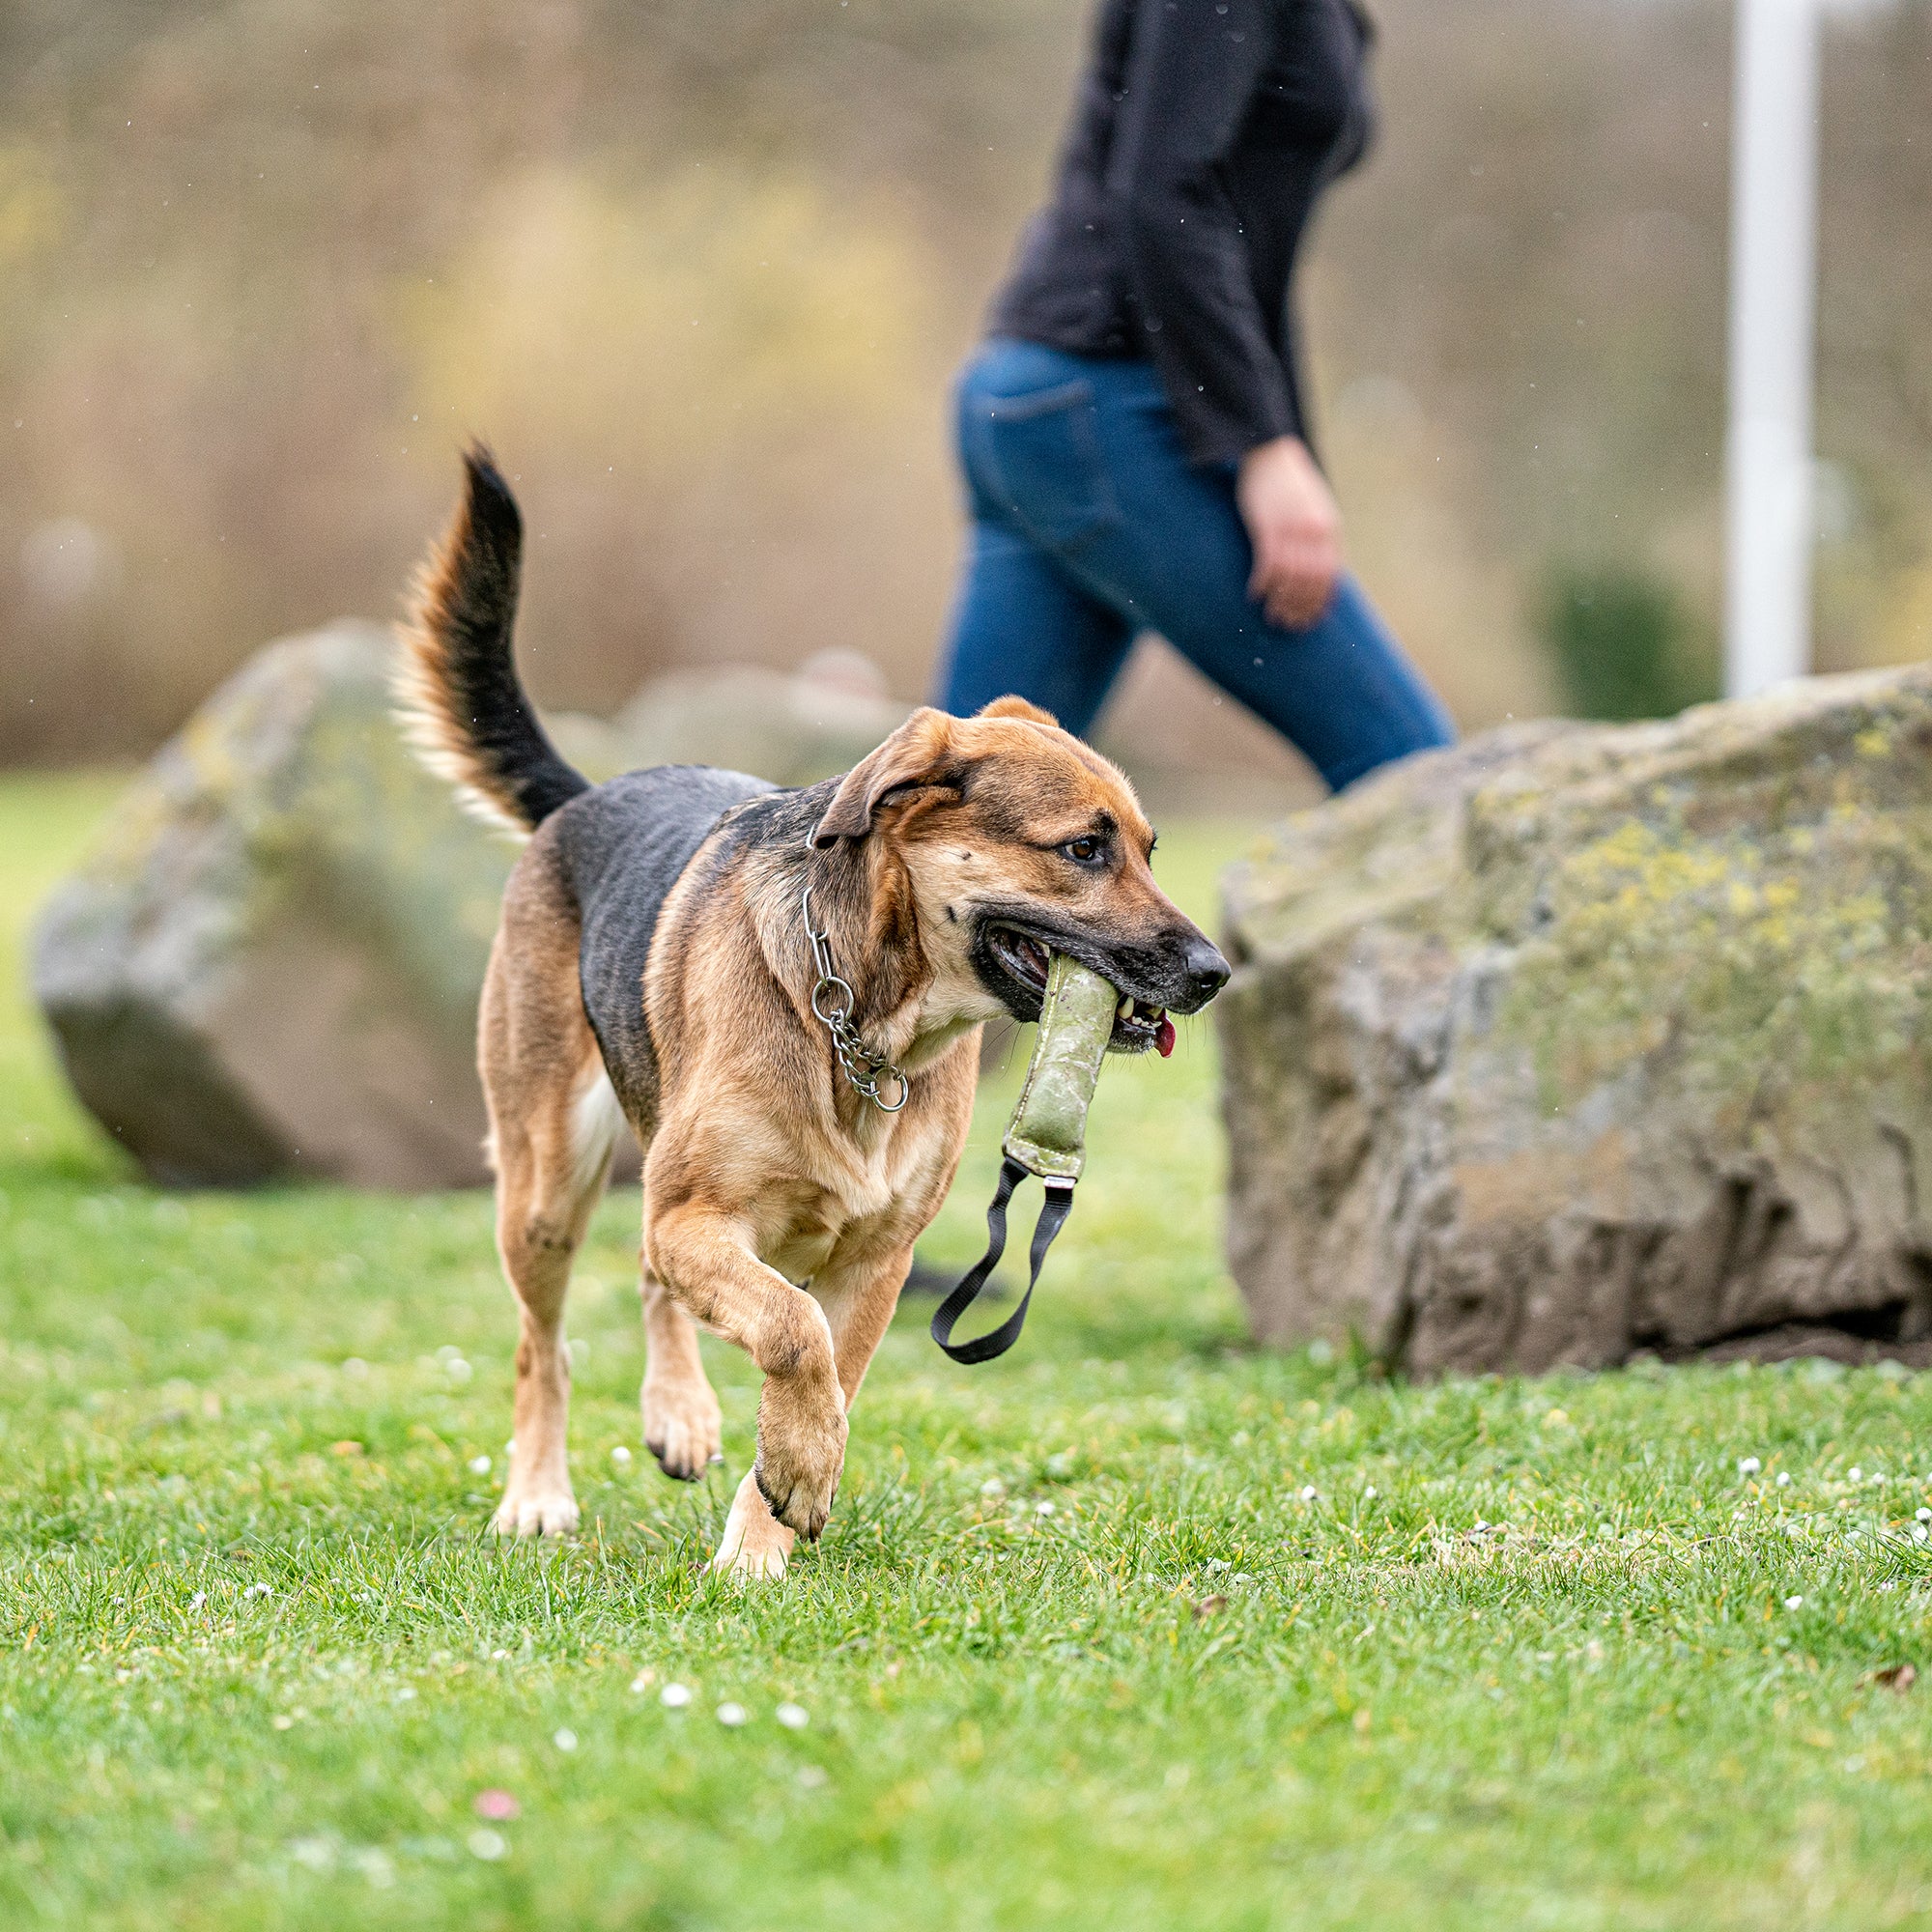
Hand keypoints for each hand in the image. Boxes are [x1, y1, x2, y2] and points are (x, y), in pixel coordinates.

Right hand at [1235, 436, 1341, 629]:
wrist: (1271, 453)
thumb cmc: (1291, 484)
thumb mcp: (1316, 508)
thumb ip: (1321, 536)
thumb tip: (1320, 568)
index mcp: (1329, 528)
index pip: (1331, 574)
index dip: (1322, 599)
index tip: (1312, 618)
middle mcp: (1314, 531)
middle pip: (1311, 580)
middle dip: (1301, 606)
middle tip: (1289, 623)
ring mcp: (1291, 529)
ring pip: (1290, 577)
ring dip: (1281, 600)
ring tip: (1272, 615)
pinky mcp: (1267, 526)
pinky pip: (1268, 564)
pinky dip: (1262, 583)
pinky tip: (1255, 593)